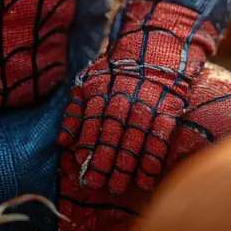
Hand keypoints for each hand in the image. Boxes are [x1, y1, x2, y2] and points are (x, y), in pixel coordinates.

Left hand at [57, 0, 214, 196]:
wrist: (157, 42)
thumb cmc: (118, 67)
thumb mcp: (90, 80)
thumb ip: (76, 110)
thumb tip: (62, 142)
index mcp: (101, 89)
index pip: (92, 124)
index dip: (88, 149)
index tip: (82, 172)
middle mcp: (123, 96)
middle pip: (112, 134)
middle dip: (104, 162)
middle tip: (98, 186)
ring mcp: (147, 102)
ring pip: (135, 138)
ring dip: (127, 165)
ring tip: (120, 188)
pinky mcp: (168, 107)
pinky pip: (160, 136)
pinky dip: (153, 159)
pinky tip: (147, 179)